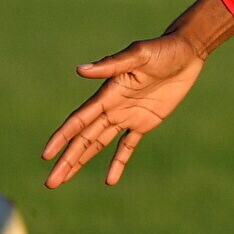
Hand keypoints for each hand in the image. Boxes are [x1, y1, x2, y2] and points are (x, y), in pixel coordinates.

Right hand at [43, 33, 210, 186]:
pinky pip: (127, 146)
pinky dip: (118, 163)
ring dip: (81, 162)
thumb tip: (80, 70)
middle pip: (84, 139)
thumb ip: (111, 65)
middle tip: (51, 183)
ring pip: (98, 144)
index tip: (46, 155)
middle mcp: (112, 108)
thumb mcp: (138, 55)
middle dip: (67, 160)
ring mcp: (127, 116)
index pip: (79, 121)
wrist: (186, 51)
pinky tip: (110, 181)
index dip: (62, 138)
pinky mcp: (145, 122)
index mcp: (107, 94)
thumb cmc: (161, 49)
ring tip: (63, 181)